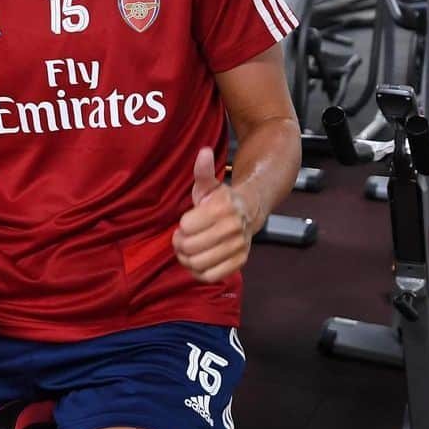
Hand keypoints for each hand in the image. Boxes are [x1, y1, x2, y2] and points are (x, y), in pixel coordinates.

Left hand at [172, 148, 260, 283]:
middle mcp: (232, 228)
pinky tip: (196, 262)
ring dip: (186, 259)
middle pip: (190, 247)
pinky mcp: (240, 262)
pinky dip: (198, 272)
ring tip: (186, 251)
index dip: (180, 227)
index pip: (187, 226)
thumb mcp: (209, 184)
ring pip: (199, 263)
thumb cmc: (221, 198)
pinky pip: (211, 276)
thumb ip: (203, 170)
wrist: (249, 211)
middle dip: (179, 244)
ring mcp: (238, 247)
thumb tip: (203, 152)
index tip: (183, 224)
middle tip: (180, 239)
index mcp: (222, 208)